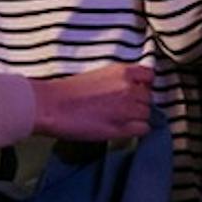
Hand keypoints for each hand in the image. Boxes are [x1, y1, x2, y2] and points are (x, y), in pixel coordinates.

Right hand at [29, 63, 153, 140]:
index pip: (149, 76)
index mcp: (122, 71)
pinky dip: (135, 130)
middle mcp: (129, 88)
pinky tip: (120, 128)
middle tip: (121, 107)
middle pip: (148, 98)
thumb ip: (118, 80)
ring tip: (118, 119)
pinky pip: (143, 129)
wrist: (51, 106)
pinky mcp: (123, 128)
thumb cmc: (67, 91)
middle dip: (138, 103)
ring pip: (147, 114)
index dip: (143, 85)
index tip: (136, 90)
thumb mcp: (98, 75)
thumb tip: (128, 89)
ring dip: (136, 117)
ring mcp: (127, 109)